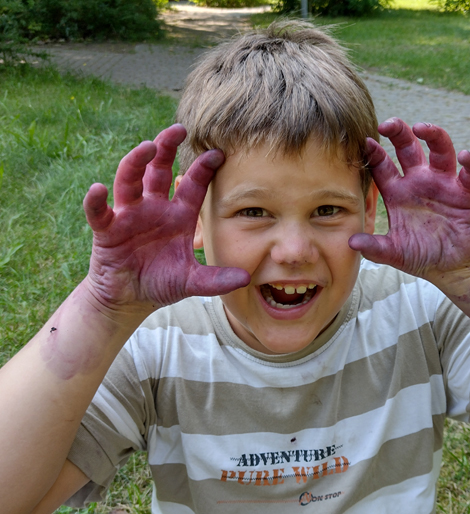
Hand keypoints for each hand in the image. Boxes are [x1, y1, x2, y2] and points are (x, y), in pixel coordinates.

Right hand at [83, 124, 249, 315]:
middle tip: (179, 129)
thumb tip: (246, 278)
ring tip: (148, 147)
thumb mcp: (192, 282)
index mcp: (178, 216)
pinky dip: (96, 201)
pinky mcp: (106, 229)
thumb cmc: (161, 283)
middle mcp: (154, 208)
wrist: (130, 299)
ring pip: (130, 180)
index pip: (193, 186)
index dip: (204, 169)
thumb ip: (216, 279)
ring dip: (137, 162)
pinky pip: (99, 212)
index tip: (218, 153)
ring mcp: (128, 215)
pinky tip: (98, 189)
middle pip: (159, 171)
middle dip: (167, 148)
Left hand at [349, 118, 469, 286]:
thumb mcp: (394, 254)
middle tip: (387, 123)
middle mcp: (419, 182)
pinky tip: (467, 156)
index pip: (382, 167)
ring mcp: (443, 184)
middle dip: (399, 132)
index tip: (365, 142)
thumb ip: (375, 248)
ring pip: (440, 151)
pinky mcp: (465, 194)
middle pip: (408, 148)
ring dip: (433, 135)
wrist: (452, 267)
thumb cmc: (420, 256)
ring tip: (422, 127)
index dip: (374, 154)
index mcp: (397, 193)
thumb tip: (351, 242)